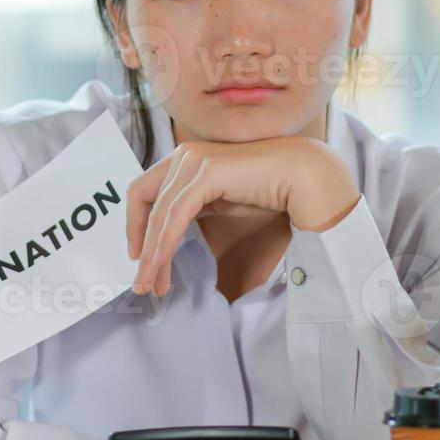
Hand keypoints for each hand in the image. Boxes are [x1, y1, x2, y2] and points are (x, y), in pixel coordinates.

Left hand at [125, 136, 359, 295]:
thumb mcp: (219, 199)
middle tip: (142, 280)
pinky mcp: (207, 174)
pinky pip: (176, 215)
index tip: (138, 254)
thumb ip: (193, 206)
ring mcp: (194, 161)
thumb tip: (168, 233)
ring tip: (151, 284)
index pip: (144, 190)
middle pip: (143, 201)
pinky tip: (161, 264)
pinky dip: (165, 243)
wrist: (304, 176)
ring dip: (152, 254)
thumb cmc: (268, 188)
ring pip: (159, 214)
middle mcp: (184, 155)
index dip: (135, 224)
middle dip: (140, 244)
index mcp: (185, 158)